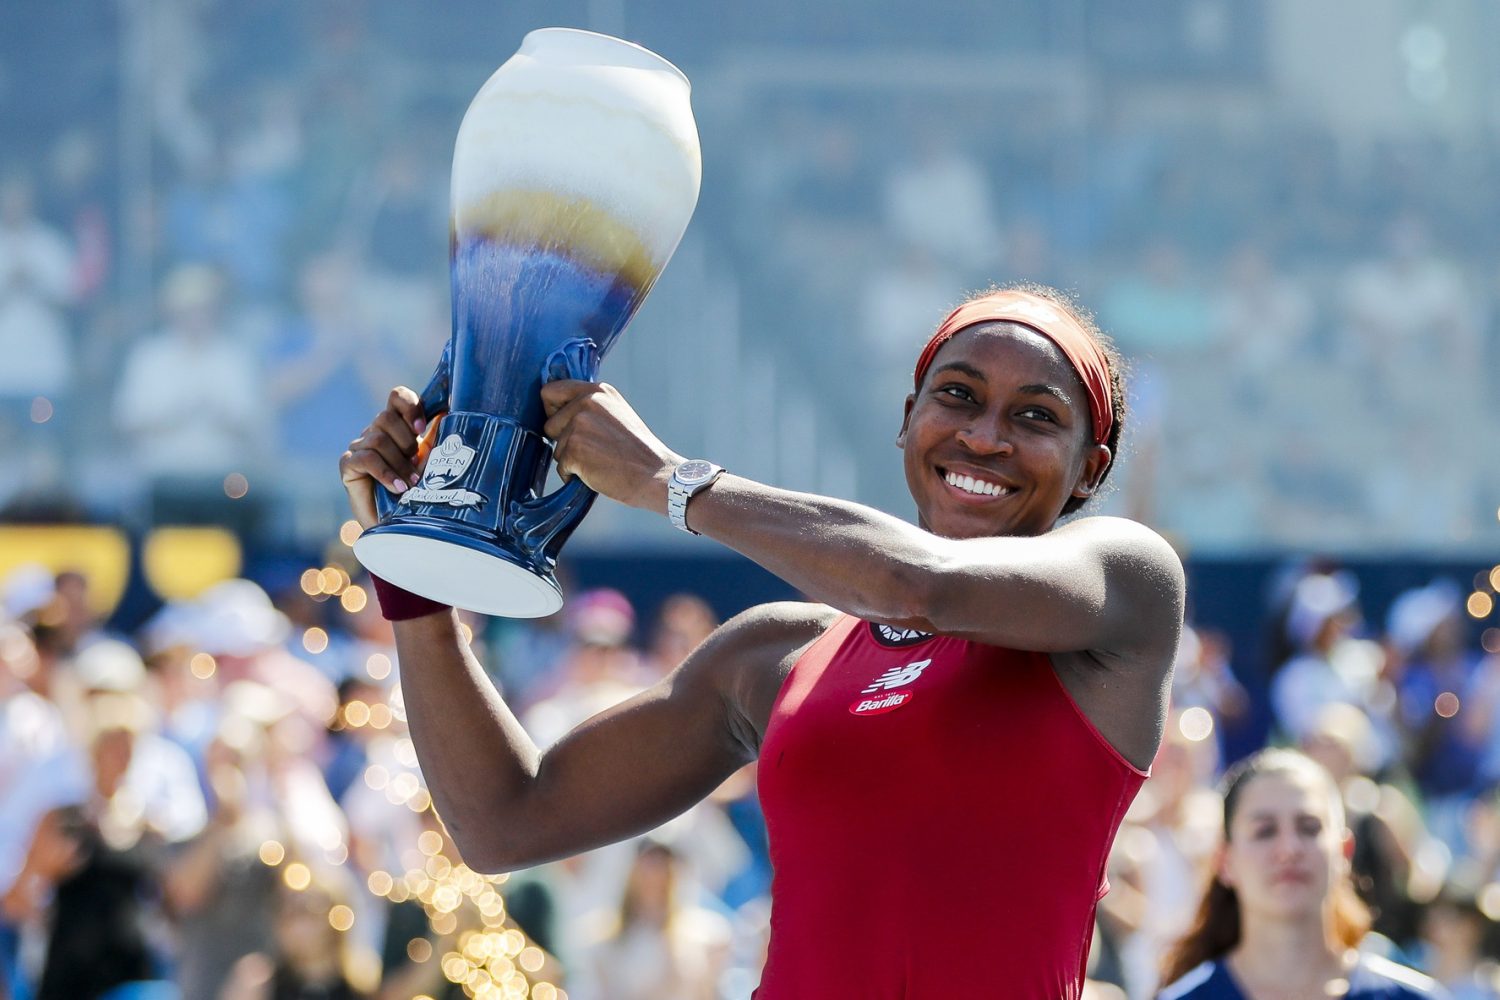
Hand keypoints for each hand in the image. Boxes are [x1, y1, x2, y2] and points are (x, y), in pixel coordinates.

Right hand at [340, 387, 426, 528]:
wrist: (398, 527)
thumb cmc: (419, 494)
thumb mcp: (431, 464)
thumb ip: (436, 441)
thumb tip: (449, 418)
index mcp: (398, 426)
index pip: (397, 398)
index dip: (410, 407)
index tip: (423, 429)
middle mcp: (376, 432)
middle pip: (385, 417)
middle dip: (406, 442)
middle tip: (417, 466)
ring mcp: (360, 447)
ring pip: (377, 439)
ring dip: (399, 463)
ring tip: (412, 483)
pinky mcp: (348, 465)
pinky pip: (366, 459)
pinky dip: (385, 473)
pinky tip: (398, 488)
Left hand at [541, 380, 680, 510]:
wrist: (655, 474)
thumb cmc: (637, 451)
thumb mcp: (616, 413)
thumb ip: (590, 406)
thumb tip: (559, 410)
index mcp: (597, 390)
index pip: (550, 391)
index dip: (553, 411)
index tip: (566, 425)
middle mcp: (586, 402)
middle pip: (549, 424)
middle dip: (563, 440)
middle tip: (594, 448)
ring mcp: (579, 424)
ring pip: (556, 448)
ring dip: (572, 459)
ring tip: (600, 460)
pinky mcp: (574, 448)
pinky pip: (560, 467)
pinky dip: (575, 476)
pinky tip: (598, 472)